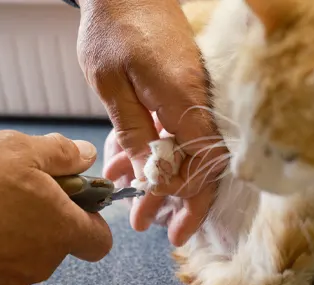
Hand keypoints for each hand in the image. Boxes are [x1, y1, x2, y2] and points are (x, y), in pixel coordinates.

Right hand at [0, 131, 111, 284]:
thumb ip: (61, 153)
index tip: (74, 199)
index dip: (92, 218)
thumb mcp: (16, 148)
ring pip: (27, 253)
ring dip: (16, 230)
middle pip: (59, 242)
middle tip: (16, 187)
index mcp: (59, 230)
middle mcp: (41, 263)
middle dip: (46, 216)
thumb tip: (86, 156)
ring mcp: (9, 281)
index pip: (99, 240)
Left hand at [77, 0, 226, 245]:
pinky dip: (152, 150)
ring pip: (185, 149)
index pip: (202, 164)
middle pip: (202, 163)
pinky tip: (125, 162)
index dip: (191, 201)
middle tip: (154, 226)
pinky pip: (174, 129)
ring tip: (132, 200)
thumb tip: (148, 173)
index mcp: (183, 99)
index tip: (172, 227)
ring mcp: (193, 93)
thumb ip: (132, 130)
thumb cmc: (114, 27)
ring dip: (159, 176)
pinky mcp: (182, 88)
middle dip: (179, 200)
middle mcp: (197, 99)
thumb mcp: (111, 84)